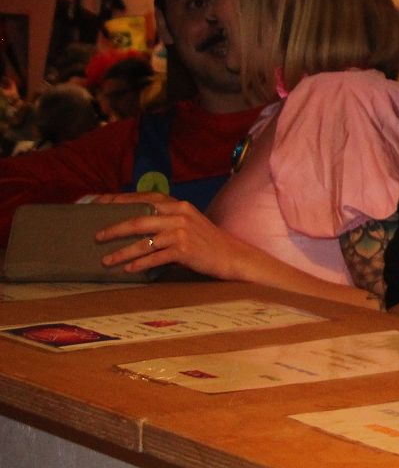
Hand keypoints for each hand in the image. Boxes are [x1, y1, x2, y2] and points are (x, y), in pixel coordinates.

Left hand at [90, 191, 249, 279]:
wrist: (232, 256)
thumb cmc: (206, 242)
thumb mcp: (188, 223)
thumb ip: (166, 219)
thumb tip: (134, 222)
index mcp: (179, 205)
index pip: (144, 198)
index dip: (120, 200)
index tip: (99, 204)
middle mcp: (180, 215)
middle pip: (139, 220)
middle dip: (114, 228)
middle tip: (97, 237)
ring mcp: (183, 232)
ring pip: (144, 241)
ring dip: (123, 252)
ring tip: (107, 260)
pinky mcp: (185, 250)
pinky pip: (156, 257)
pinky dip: (140, 264)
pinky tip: (129, 269)